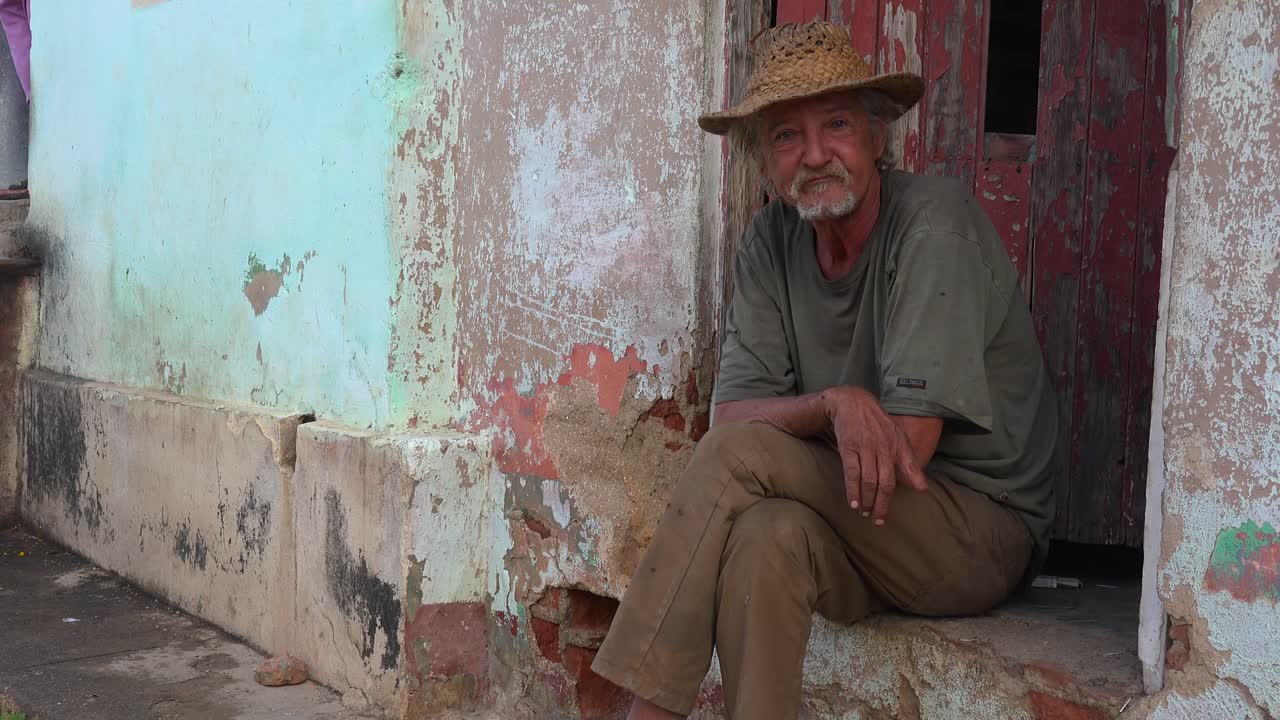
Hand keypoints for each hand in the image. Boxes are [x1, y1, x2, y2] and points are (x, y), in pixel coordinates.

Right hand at [820, 386, 927, 524]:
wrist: (853, 403)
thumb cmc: (877, 424)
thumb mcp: (898, 439)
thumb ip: (910, 464)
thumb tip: (922, 488)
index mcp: (898, 447)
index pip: (901, 477)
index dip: (895, 498)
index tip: (887, 516)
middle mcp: (883, 449)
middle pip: (885, 483)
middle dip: (880, 504)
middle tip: (876, 520)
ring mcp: (865, 448)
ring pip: (868, 480)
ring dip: (866, 500)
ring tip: (864, 513)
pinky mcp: (849, 447)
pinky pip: (852, 472)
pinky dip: (852, 489)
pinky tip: (853, 502)